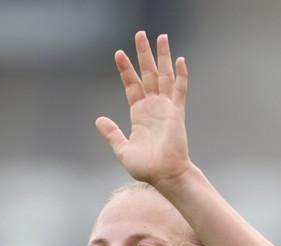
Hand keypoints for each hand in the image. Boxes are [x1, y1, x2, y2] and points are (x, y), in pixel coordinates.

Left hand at [95, 32, 191, 188]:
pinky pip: (180, 90)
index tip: (118, 53)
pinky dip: (181, 75)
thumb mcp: (122, 149)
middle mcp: (152, 106)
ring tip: (161, 37)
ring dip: (163, 57)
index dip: (125, 69)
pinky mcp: (177, 113)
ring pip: (164, 76)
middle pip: (148, 74)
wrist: (163, 175)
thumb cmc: (145, 166)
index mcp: (139, 114)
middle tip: (141, 34)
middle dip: (144, 54)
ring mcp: (166, 107)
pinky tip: (180, 60)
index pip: (131, 85)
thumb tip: (99, 119)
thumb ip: (112, 133)